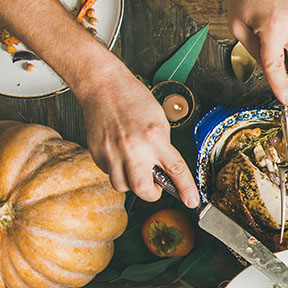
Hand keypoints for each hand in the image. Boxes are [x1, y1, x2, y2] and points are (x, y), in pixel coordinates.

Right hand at [79, 64, 198, 206]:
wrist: (103, 86)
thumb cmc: (133, 99)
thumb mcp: (159, 121)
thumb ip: (163, 147)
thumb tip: (165, 170)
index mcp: (154, 137)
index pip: (175, 170)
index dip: (186, 189)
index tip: (191, 201)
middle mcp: (132, 147)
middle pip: (143, 189)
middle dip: (152, 193)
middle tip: (155, 186)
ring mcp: (112, 151)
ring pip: (122, 186)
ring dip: (132, 183)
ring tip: (136, 167)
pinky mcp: (96, 152)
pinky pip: (110, 174)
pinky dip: (118, 170)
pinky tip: (120, 155)